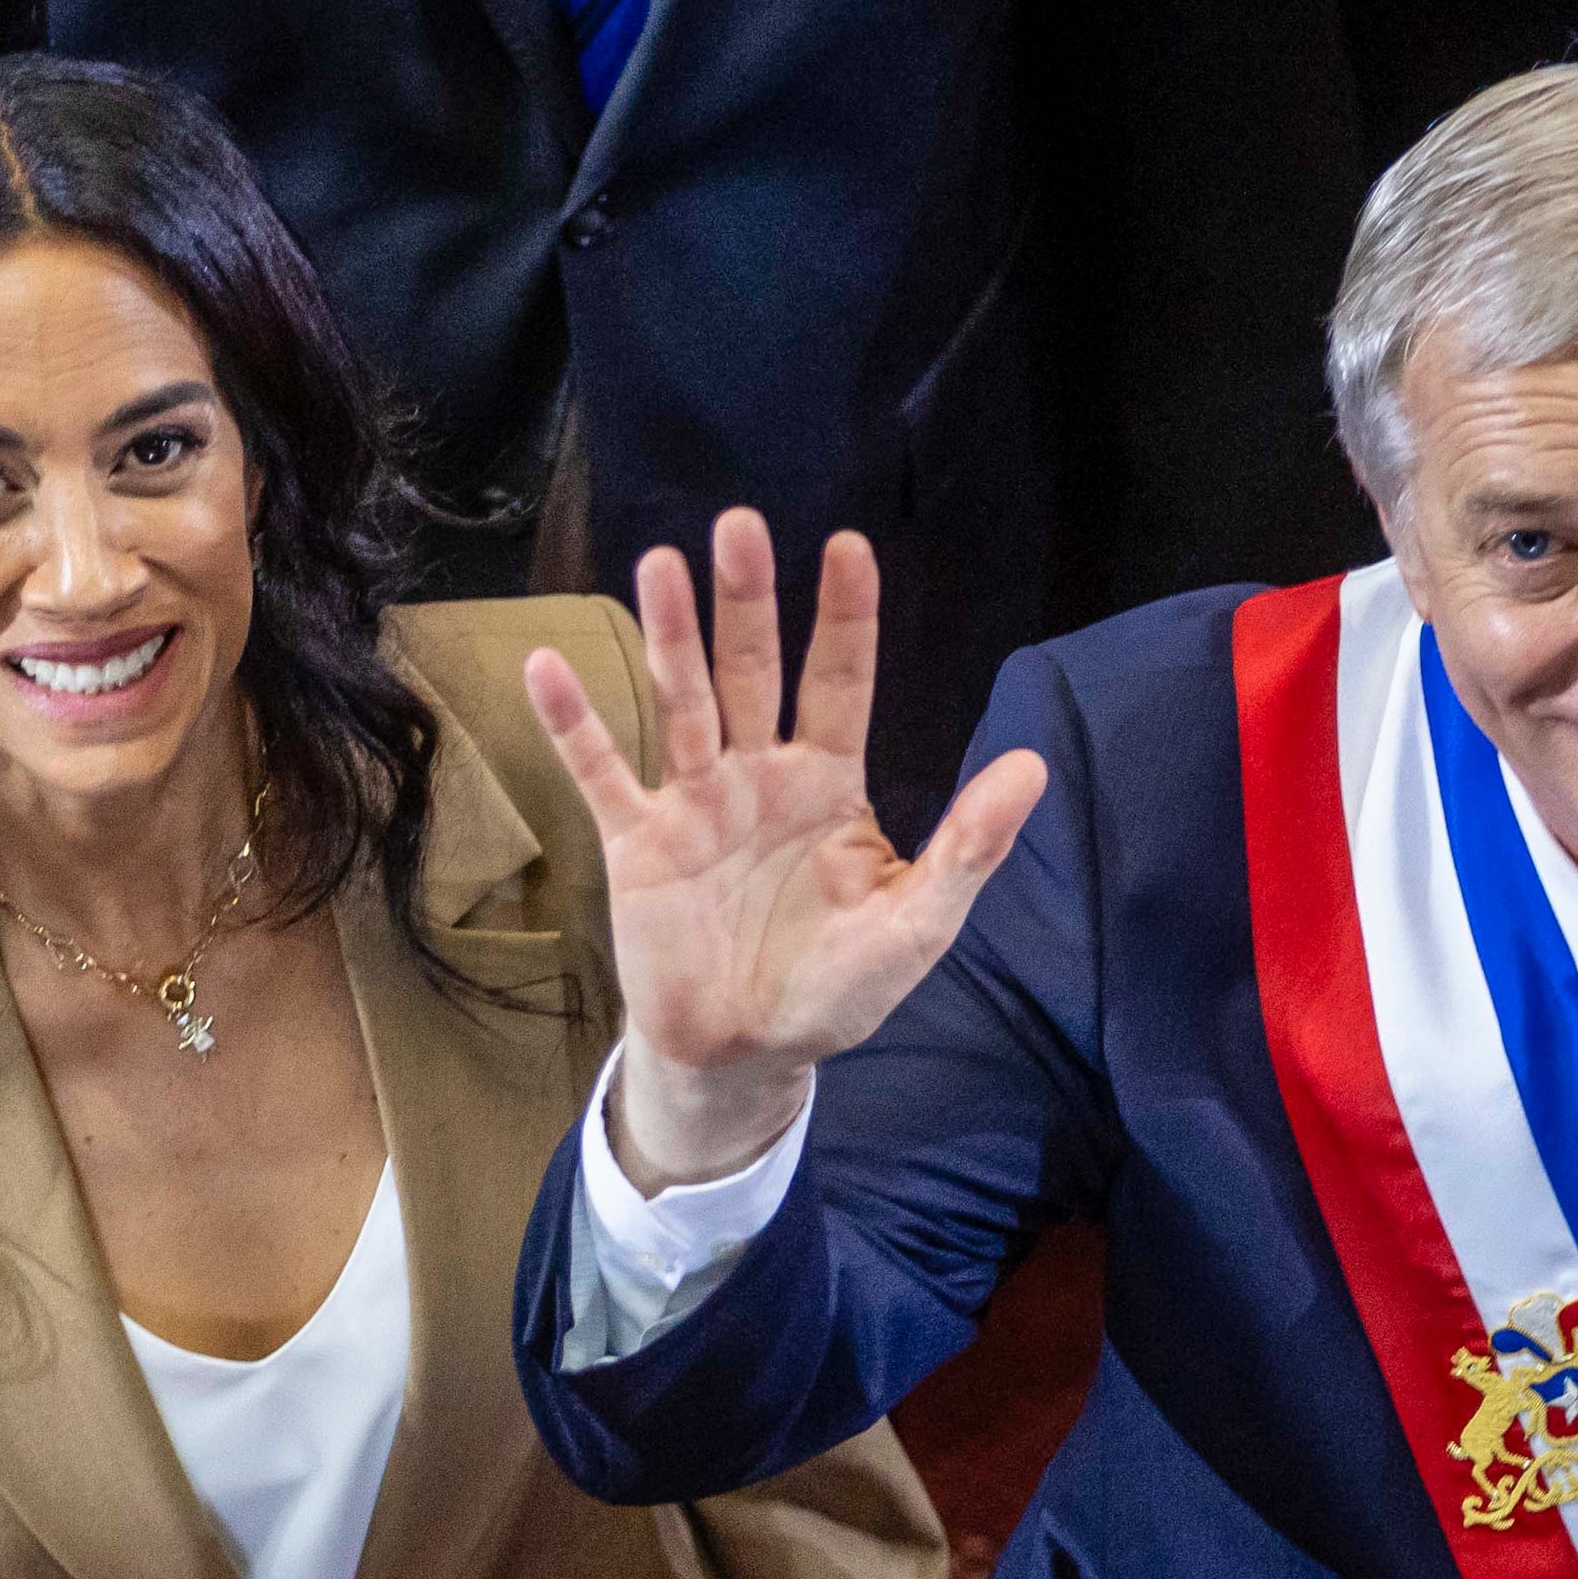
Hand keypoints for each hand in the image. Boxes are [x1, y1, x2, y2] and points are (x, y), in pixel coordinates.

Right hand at [522, 513, 1044, 1186]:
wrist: (749, 1054)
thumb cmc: (838, 985)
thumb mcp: (919, 922)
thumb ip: (970, 845)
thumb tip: (1033, 766)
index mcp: (830, 783)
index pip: (840, 681)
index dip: (845, 617)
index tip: (849, 545)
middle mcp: (759, 775)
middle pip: (753, 671)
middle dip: (746, 600)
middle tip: (740, 524)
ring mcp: (694, 803)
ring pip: (680, 703)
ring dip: (668, 636)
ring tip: (660, 563)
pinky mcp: (638, 844)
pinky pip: (603, 775)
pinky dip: (575, 724)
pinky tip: (545, 668)